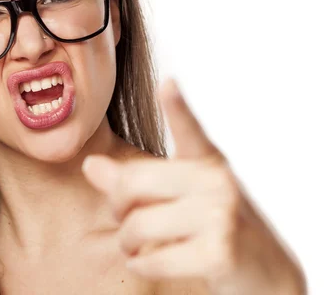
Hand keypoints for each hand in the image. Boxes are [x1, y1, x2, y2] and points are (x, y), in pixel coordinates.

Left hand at [81, 78, 305, 294]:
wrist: (266, 273)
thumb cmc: (211, 228)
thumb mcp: (178, 197)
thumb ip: (133, 181)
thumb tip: (89, 165)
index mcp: (207, 162)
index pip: (189, 129)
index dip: (177, 107)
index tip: (167, 83)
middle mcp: (217, 182)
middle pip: (131, 184)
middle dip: (116, 208)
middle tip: (123, 220)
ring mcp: (221, 216)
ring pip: (137, 225)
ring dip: (126, 243)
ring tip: (133, 246)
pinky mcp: (219, 254)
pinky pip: (152, 258)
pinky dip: (140, 264)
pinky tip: (145, 262)